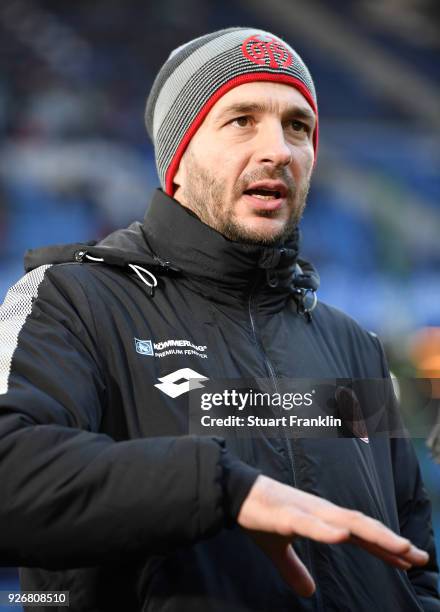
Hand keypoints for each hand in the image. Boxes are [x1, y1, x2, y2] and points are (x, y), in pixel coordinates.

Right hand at [237, 475, 428, 596]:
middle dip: (392, 542)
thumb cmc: (258, 516)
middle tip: (421, 557)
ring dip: (374, 535)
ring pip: (345, 521)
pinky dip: (327, 530)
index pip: (360, 534)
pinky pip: (308, 523)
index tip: (411, 560)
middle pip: (362, 526)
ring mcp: (304, 511)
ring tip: (399, 547)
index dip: (385, 547)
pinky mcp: (284, 514)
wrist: (233, 492)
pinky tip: (343, 536)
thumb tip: (308, 592)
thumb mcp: (278, 549)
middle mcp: (320, 512)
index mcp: (320, 519)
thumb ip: (294, 569)